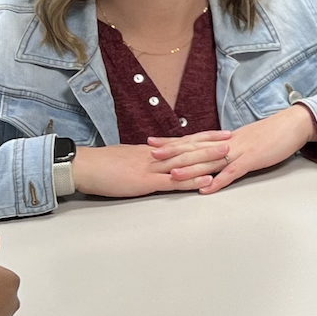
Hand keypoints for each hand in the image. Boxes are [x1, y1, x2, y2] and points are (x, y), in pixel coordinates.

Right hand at [71, 138, 229, 197]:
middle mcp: (156, 156)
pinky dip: (191, 181)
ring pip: (185, 162)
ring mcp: (152, 168)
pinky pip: (173, 182)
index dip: (202, 137)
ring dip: (207, 159)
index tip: (219, 133)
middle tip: (232, 139)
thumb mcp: (126, 158)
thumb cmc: (102, 164)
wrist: (84, 166)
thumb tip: (155, 159)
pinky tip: (206, 180)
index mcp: (152, 151)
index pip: (182, 141)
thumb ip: (143, 159)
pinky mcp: (146, 182)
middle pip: (188, 147)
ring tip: (227, 155)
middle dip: (211, 144)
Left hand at [162, 105, 315, 195]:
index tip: (152, 144)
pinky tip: (207, 189)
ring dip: (190, 169)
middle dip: (172, 153)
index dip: (172, 143)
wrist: (292, 124)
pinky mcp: (252, 160)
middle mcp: (226, 143)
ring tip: (171, 176)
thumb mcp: (244, 140)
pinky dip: (219, 181)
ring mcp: (238, 151)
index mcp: (223, 139)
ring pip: (209, 161)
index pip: (193, 140)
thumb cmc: (270, 133)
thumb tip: (212, 154)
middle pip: (195, 149)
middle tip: (151, 155)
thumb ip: (227, 147)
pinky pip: (233, 172)